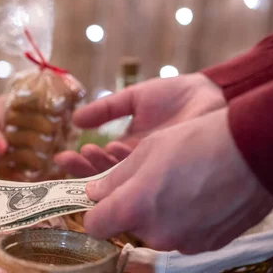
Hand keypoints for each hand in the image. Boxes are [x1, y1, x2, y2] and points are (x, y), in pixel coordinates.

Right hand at [55, 73, 225, 176]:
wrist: (212, 95)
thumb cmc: (176, 95)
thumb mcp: (134, 98)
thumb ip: (107, 109)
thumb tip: (75, 120)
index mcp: (127, 149)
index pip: (97, 162)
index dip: (79, 161)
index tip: (59, 157)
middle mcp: (137, 164)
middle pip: (103, 175)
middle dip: (82, 168)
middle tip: (64, 160)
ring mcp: (151, 169)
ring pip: (118, 177)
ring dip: (98, 166)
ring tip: (84, 151)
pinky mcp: (165, 170)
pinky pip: (139, 171)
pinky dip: (123, 160)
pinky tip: (111, 147)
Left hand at [83, 108, 272, 253]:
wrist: (254, 151)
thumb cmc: (196, 142)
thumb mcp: (146, 150)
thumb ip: (113, 178)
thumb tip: (92, 193)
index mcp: (133, 209)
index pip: (95, 226)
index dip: (96, 212)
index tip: (101, 200)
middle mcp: (155, 235)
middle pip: (127, 227)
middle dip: (131, 208)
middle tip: (150, 183)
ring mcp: (183, 243)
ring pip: (155, 232)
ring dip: (158, 215)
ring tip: (180, 186)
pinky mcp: (206, 246)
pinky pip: (182, 236)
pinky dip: (183, 221)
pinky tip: (199, 197)